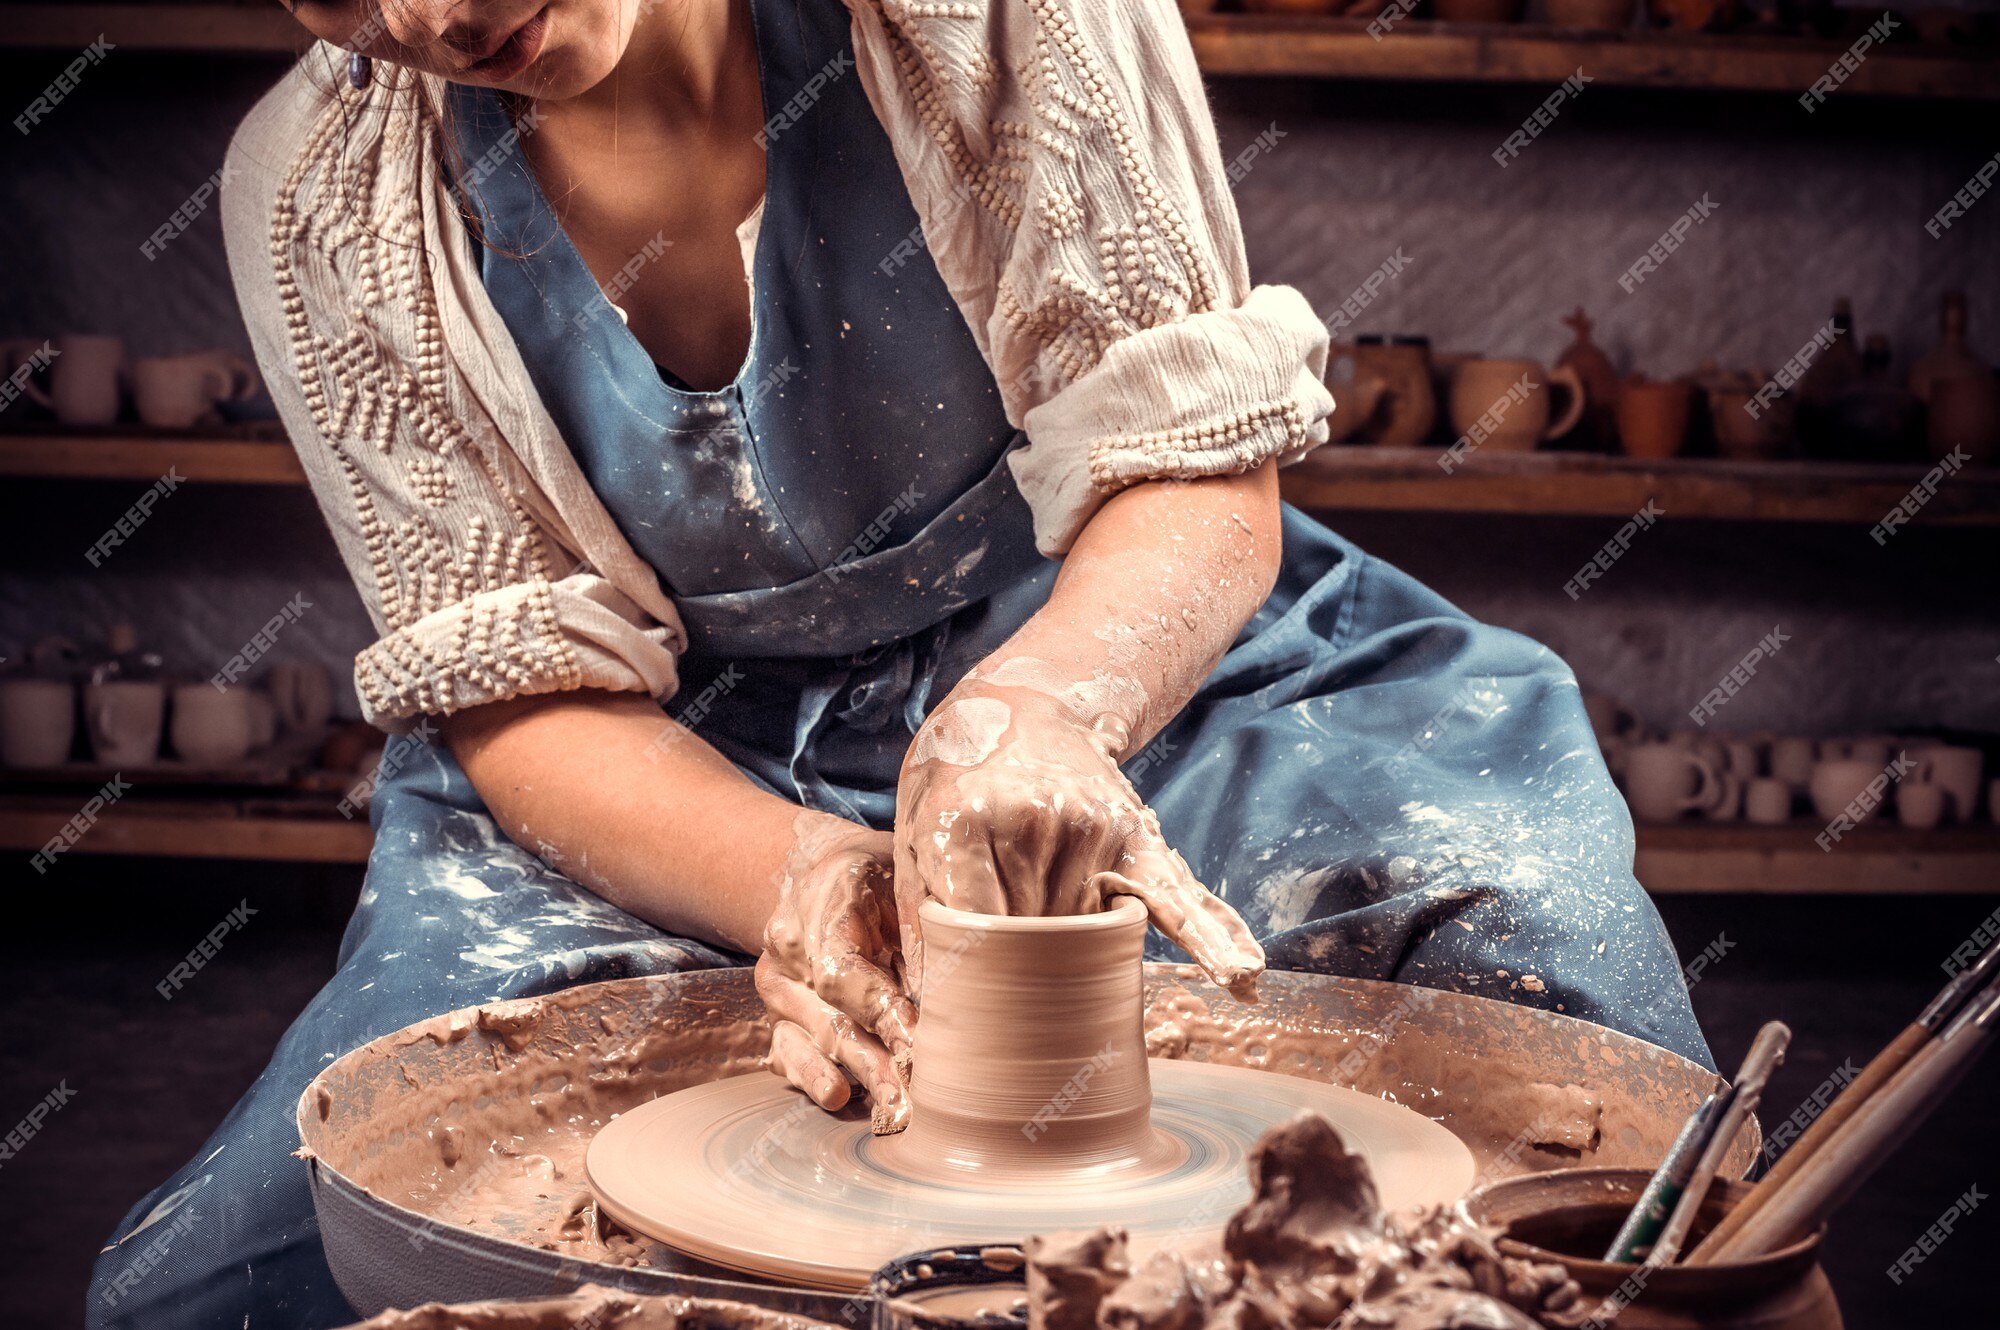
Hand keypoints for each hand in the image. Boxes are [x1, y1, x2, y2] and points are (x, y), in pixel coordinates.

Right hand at [754, 818, 917, 1132]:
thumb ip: (923, 926)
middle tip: (911, 1092)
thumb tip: (962, 982)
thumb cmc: (881, 879)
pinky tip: (842, 1098)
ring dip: (851, 1075)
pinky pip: (788, 1055)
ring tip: (888, 1105)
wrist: (824, 872)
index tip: (916, 1039)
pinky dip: (815, 1078)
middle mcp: (787, 948)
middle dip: (874, 1058)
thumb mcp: (907, 880)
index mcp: (820, 902)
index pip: (843, 969)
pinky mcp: (779, 1017)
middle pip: (828, 1013)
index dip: (879, 1008)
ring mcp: (777, 986)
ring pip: (807, 1041)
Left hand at [893, 677, 1263, 995]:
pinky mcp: (1137, 834)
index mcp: (968, 821)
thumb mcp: (914, 830)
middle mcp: (1036, 822)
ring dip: (1075, 952)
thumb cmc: (958, 774)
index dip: (977, 973)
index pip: (977, 932)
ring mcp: (1094, 828)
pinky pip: (1176, 895)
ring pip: (1088, 932)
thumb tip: (927, 1004)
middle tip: (1010, 977)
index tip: (976, 1006)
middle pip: (1035, 939)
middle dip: (1022, 966)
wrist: (1024, 703)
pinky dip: (1210, 938)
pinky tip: (1242, 979)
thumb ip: (920, 914)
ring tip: (1060, 944)